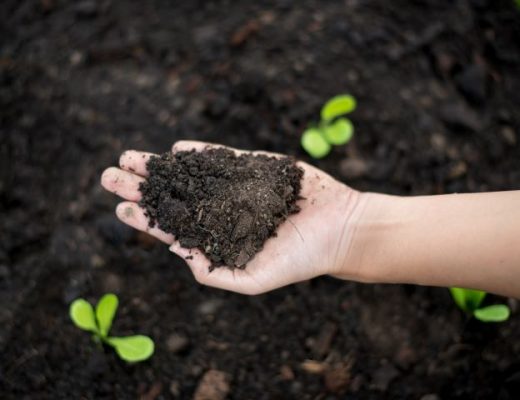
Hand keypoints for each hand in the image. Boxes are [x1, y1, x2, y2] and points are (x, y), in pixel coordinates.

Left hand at [101, 141, 361, 294]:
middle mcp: (224, 212)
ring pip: (191, 175)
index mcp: (220, 239)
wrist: (342, 227)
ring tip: (129, 157)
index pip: (175, 229)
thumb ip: (217, 274)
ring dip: (161, 167)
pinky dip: (200, 152)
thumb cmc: (302, 259)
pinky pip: (223, 157)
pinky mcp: (256, 167)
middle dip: (143, 188)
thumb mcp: (256, 279)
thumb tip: (178, 253)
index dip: (147, 220)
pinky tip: (176, 150)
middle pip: (175, 198)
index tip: (121, 209)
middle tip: (109, 176)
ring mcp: (238, 188)